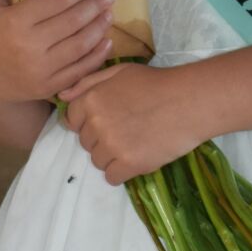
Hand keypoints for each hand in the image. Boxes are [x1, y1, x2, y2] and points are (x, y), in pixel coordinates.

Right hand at [0, 0, 115, 114]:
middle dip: (93, 6)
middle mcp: (30, 46)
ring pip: (79, 45)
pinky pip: (80, 69)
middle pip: (71, 22)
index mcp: (15, 22)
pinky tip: (106, 41)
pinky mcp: (50, 86)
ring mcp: (42, 69)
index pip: (54, 1)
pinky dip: (96, 55)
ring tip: (109, 13)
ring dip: (99, 27)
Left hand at [62, 60, 199, 184]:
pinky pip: (111, 177)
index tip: (105, 121)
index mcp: (90, 100)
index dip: (87, 123)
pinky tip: (136, 159)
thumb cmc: (155, 83)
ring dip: (111, 157)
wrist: (189, 101)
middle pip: (85, 143)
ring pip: (97, 161)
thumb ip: (87, 83)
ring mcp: (111, 145)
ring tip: (133, 143)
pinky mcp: (128, 163)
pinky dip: (122, 172)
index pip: (71, 122)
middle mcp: (95, 123)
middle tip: (125, 130)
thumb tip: (62, 98)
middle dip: (100, 139)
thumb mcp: (119, 72)